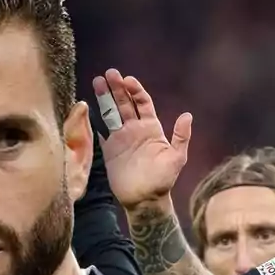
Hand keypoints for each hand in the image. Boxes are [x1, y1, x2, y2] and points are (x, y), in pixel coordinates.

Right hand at [91, 68, 191, 211]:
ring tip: (97, 81)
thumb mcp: (177, 158)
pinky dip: (94, 120)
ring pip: (111, 113)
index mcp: (151, 128)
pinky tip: (87, 108)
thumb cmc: (163, 181)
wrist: (145, 200)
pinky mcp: (109, 150)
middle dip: (117, 88)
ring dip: (104, 97)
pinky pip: (101, 131)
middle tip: (108, 73)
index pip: (142, 102)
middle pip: (124, 103)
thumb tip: (187, 115)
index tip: (127, 80)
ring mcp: (121, 139)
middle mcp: (135, 130)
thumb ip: (181, 137)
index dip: (135, 90)